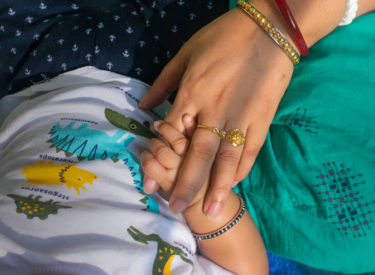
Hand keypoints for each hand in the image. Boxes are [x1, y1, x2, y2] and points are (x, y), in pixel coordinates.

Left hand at [140, 5, 293, 216]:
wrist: (269, 29)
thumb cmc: (223, 38)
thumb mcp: (186, 53)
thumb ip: (164, 82)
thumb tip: (143, 106)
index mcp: (193, 92)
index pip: (173, 133)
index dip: (161, 159)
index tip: (151, 182)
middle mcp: (215, 110)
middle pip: (198, 154)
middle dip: (187, 183)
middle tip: (177, 207)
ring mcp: (241, 117)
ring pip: (227, 158)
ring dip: (217, 186)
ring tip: (210, 210)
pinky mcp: (262, 120)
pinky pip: (251, 150)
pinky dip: (242, 169)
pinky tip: (233, 185)